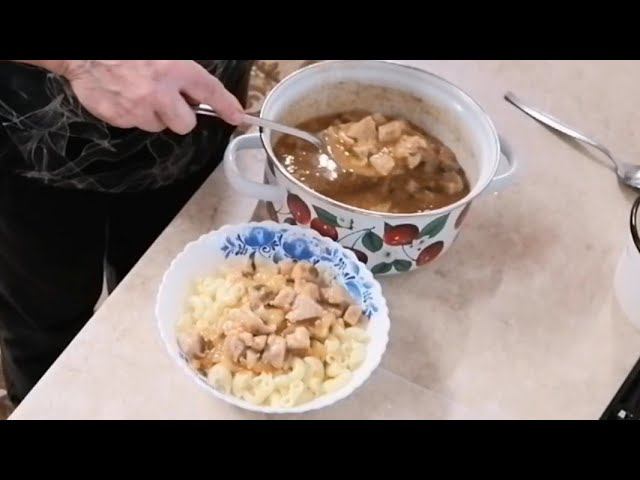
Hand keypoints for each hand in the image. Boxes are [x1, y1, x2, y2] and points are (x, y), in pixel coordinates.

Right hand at [59, 60, 243, 133]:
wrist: (83, 52)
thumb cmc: (125, 51)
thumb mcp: (163, 54)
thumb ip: (181, 70)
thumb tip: (199, 94)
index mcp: (174, 68)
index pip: (210, 91)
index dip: (227, 106)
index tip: (238, 116)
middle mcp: (160, 92)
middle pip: (186, 124)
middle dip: (180, 116)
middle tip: (169, 101)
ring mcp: (138, 108)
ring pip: (159, 126)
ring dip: (154, 114)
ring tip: (139, 92)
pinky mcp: (119, 118)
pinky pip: (135, 124)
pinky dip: (132, 114)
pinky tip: (123, 95)